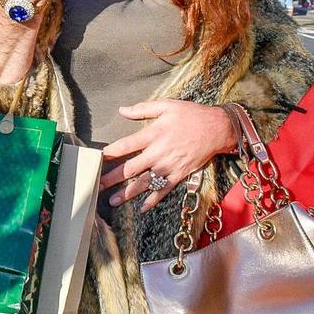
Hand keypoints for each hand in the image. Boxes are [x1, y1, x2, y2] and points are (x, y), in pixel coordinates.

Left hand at [99, 101, 237, 210]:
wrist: (217, 128)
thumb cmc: (191, 115)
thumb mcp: (167, 105)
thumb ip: (143, 109)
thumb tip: (122, 110)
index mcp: (153, 134)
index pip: (125, 146)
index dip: (109, 154)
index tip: (96, 160)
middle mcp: (158, 153)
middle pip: (130, 169)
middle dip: (111, 179)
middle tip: (96, 186)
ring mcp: (168, 166)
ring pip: (143, 183)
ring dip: (126, 193)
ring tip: (112, 201)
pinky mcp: (179, 175)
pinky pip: (163, 190)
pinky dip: (153, 200)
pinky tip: (142, 208)